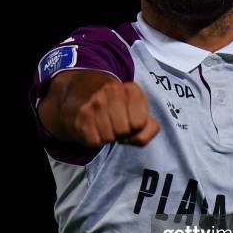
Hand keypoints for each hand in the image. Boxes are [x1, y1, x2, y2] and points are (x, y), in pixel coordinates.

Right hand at [41, 70, 159, 146]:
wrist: (81, 95)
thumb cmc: (117, 108)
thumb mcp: (139, 112)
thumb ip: (150, 128)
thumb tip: (138, 139)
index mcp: (131, 89)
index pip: (140, 124)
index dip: (135, 127)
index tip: (128, 120)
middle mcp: (112, 91)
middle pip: (124, 131)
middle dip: (121, 133)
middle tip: (114, 124)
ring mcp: (95, 103)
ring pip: (110, 138)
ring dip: (108, 137)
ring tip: (104, 124)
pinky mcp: (81, 116)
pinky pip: (95, 142)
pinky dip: (95, 140)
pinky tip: (93, 127)